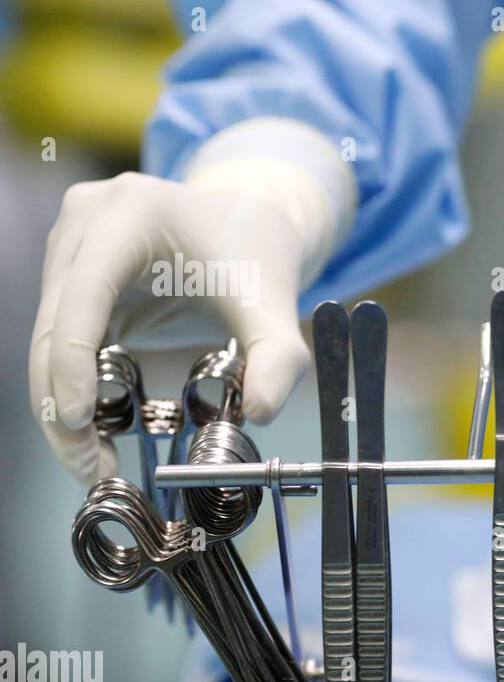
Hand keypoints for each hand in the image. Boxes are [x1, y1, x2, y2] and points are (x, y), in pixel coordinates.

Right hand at [29, 171, 310, 481]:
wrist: (246, 226)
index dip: (73, 359)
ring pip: (46, 341)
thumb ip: (278, 360)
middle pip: (53, 325)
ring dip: (60, 407)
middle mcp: (85, 223)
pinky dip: (72, 390)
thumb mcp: (275, 307)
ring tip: (93, 463)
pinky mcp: (70, 278)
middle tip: (90, 468)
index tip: (78, 418)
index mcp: (131, 213)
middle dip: (62, 405)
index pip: (84, 291)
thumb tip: (261, 414)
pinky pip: (60, 342)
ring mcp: (70, 248)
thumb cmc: (257, 258)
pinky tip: (95, 434)